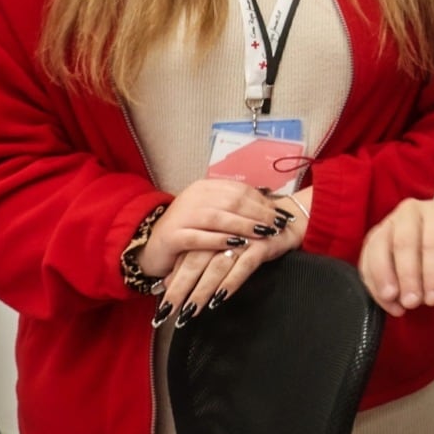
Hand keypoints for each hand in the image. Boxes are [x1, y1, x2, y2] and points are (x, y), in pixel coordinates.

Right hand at [136, 180, 291, 279]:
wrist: (151, 246)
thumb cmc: (190, 231)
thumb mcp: (212, 214)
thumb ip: (235, 208)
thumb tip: (271, 206)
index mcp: (205, 188)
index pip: (240, 190)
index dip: (263, 202)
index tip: (282, 215)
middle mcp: (193, 198)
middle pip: (233, 201)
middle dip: (259, 214)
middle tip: (278, 226)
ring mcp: (181, 216)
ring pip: (218, 217)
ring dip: (244, 225)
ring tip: (264, 234)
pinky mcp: (172, 236)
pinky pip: (199, 237)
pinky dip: (220, 240)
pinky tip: (238, 245)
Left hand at [155, 190, 308, 327]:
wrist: (288, 221)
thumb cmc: (250, 235)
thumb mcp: (219, 245)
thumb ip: (194, 260)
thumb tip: (167, 283)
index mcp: (210, 230)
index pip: (184, 257)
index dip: (172, 281)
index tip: (162, 304)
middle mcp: (223, 234)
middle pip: (195, 262)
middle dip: (181, 289)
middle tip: (168, 312)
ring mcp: (243, 238)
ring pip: (217, 266)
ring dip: (202, 290)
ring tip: (191, 311)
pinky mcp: (262, 244)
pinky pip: (244, 265)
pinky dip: (231, 282)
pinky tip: (220, 298)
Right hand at [359, 199, 433, 317]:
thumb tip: (427, 296)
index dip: (432, 272)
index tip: (432, 298)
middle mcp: (410, 213)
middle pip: (404, 243)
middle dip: (407, 276)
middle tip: (412, 302)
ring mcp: (387, 225)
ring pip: (378, 249)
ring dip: (384, 278)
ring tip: (394, 300)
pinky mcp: (371, 241)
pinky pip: (365, 262)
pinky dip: (373, 284)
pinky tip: (387, 301)